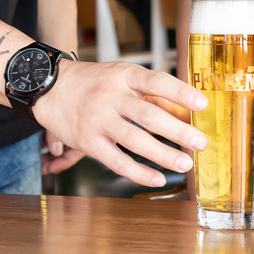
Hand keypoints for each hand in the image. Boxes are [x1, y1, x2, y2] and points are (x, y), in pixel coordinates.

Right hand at [32, 59, 207, 186]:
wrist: (50, 87)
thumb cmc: (95, 82)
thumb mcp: (122, 76)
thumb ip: (151, 93)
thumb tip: (185, 111)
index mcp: (124, 75)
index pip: (157, 82)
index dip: (181, 93)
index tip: (203, 104)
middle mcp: (111, 96)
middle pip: (149, 115)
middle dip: (178, 131)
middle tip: (201, 142)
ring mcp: (98, 120)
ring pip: (135, 140)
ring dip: (163, 154)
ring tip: (185, 163)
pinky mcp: (87, 141)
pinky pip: (117, 161)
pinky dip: (139, 172)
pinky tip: (157, 178)